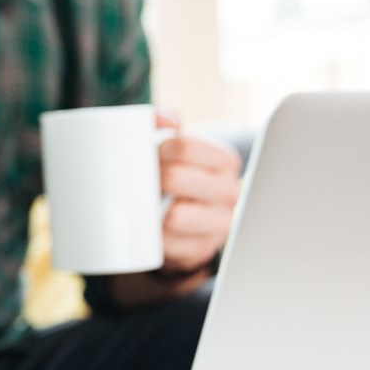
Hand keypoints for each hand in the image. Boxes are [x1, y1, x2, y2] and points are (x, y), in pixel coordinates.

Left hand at [157, 111, 241, 274]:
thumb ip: (163, 119)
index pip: (184, 146)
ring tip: (143, 202)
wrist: (186, 216)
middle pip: (174, 178)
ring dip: (150, 210)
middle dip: (149, 178)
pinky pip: (171, 244)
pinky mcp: (202, 249)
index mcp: (224, 160)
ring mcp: (219, 223)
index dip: (157, 149)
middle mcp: (228, 191)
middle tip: (140, 179)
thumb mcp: (174, 144)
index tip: (148, 153)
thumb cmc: (177, 172)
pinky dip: (156, 238)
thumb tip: (167, 120)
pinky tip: (151, 229)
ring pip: (174, 215)